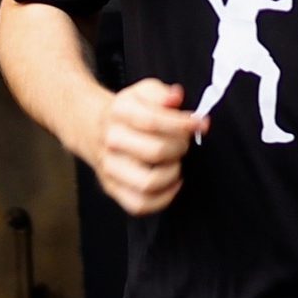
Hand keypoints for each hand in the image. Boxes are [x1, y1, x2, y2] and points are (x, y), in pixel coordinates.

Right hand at [85, 78, 196, 216]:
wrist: (95, 129)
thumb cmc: (128, 113)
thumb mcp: (143, 92)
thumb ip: (161, 93)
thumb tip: (175, 97)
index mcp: (118, 112)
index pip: (154, 120)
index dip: (183, 123)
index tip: (201, 123)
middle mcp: (111, 140)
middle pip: (156, 152)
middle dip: (180, 147)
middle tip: (184, 142)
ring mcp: (110, 167)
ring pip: (149, 182)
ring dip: (173, 173)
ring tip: (176, 162)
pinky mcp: (112, 188)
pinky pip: (140, 204)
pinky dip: (163, 198)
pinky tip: (173, 182)